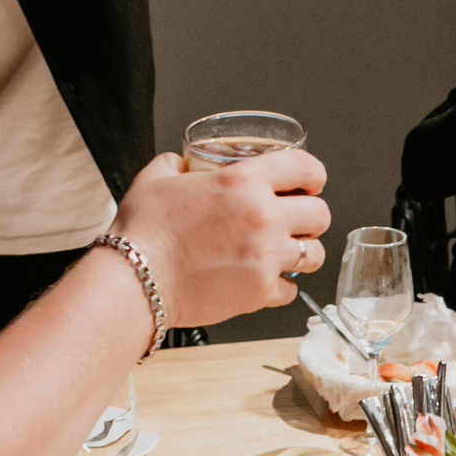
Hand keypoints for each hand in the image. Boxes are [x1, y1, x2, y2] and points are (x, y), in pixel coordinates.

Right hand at [110, 147, 331, 326]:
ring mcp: (265, 257)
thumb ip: (176, 164)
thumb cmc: (142, 232)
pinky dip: (281, 287)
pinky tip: (264, 281)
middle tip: (296, 220)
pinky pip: (291, 290)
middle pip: (320, 213)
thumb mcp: (156, 178)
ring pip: (315, 253)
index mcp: (244, 182)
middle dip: (311, 216)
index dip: (314, 174)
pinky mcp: (260, 291)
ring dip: (305, 252)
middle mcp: (263, 217)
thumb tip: (183, 163)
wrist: (134, 281)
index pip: (304, 168)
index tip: (311, 182)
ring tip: (287, 253)